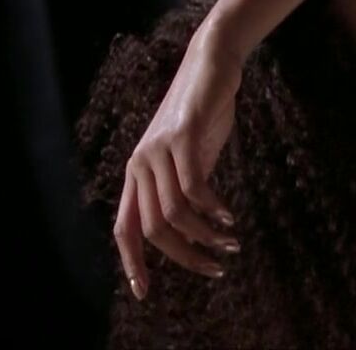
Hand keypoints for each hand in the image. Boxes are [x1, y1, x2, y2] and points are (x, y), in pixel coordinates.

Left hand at [115, 23, 241, 299]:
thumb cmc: (204, 111)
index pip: (123, 229)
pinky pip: (193, 186)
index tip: (147, 292)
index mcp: (137, 173)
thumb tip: (194, 224)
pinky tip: (231, 217)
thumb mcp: (192, 155)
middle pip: (152, 229)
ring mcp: (159, 149)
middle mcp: (140, 164)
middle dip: (185, 257)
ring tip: (231, 244)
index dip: (132, 263)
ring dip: (205, 236)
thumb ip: (185, 185)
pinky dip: (213, 208)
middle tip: (216, 268)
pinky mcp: (183, 136)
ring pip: (173, 213)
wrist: (212, 64)